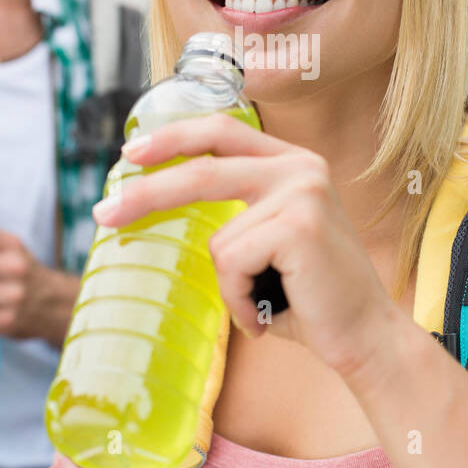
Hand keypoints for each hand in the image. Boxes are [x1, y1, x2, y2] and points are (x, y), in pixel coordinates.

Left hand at [90, 113, 397, 379]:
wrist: (365, 336)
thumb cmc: (309, 297)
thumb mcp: (269, 239)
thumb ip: (236, 211)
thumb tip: (156, 198)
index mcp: (293, 162)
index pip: (222, 131)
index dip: (173, 137)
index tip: (131, 152)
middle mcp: (300, 168)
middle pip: (202, 168)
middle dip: (146, 193)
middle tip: (102, 214)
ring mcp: (301, 192)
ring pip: (218, 241)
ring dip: (230, 285)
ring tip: (263, 301)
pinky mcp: (298, 225)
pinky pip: (231, 264)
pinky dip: (239, 298)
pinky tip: (269, 308)